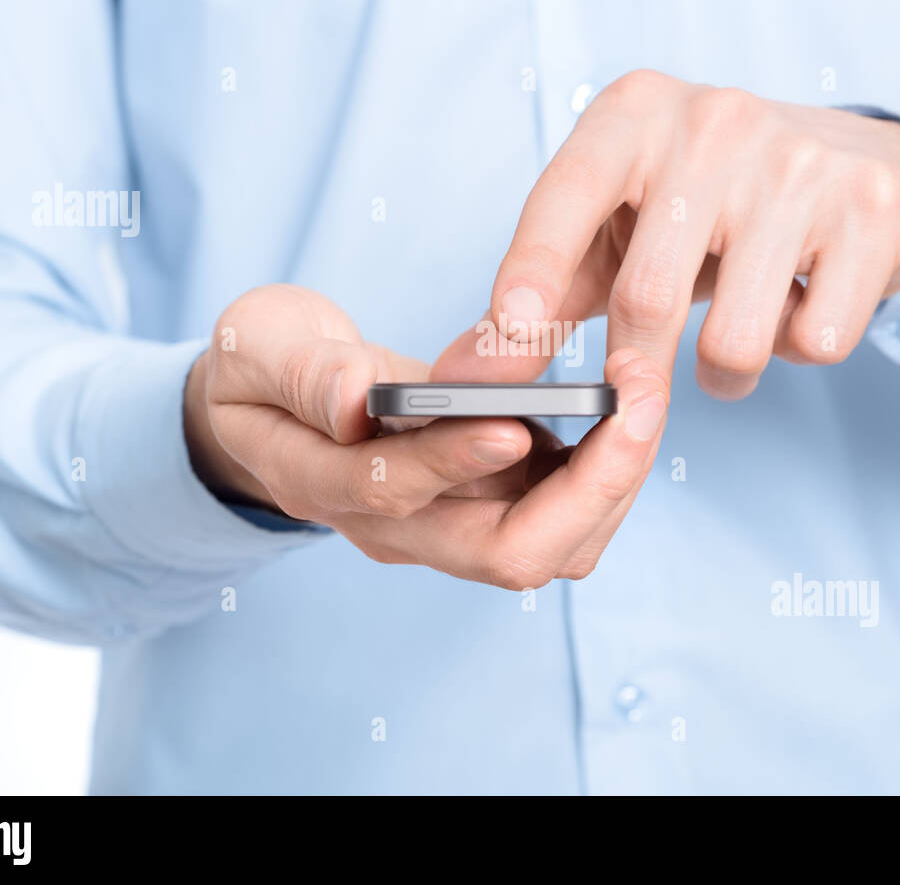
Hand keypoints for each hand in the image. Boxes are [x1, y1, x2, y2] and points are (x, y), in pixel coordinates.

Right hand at [185, 284, 668, 586]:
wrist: (276, 402)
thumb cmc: (260, 369)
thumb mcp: (258, 346)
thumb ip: (303, 372)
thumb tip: (355, 403)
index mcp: (325, 483)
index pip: (396, 494)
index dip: (456, 461)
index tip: (513, 420)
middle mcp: (397, 525)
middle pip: (507, 554)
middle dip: (588, 489)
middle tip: (636, 401)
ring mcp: (449, 521)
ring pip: (555, 544)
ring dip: (613, 479)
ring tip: (642, 393)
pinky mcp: (489, 499)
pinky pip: (568, 511)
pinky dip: (607, 465)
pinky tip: (623, 405)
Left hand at [475, 70, 899, 397]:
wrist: (858, 161)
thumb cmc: (709, 202)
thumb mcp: (623, 219)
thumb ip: (548, 287)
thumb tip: (471, 373)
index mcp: (634, 114)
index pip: (566, 195)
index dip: (532, 270)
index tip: (512, 338)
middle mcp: (716, 121)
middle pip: (647, 296)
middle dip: (634, 373)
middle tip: (635, 400)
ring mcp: (800, 162)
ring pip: (736, 339)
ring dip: (724, 376)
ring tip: (731, 341)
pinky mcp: (872, 211)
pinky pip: (815, 342)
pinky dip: (797, 351)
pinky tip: (798, 303)